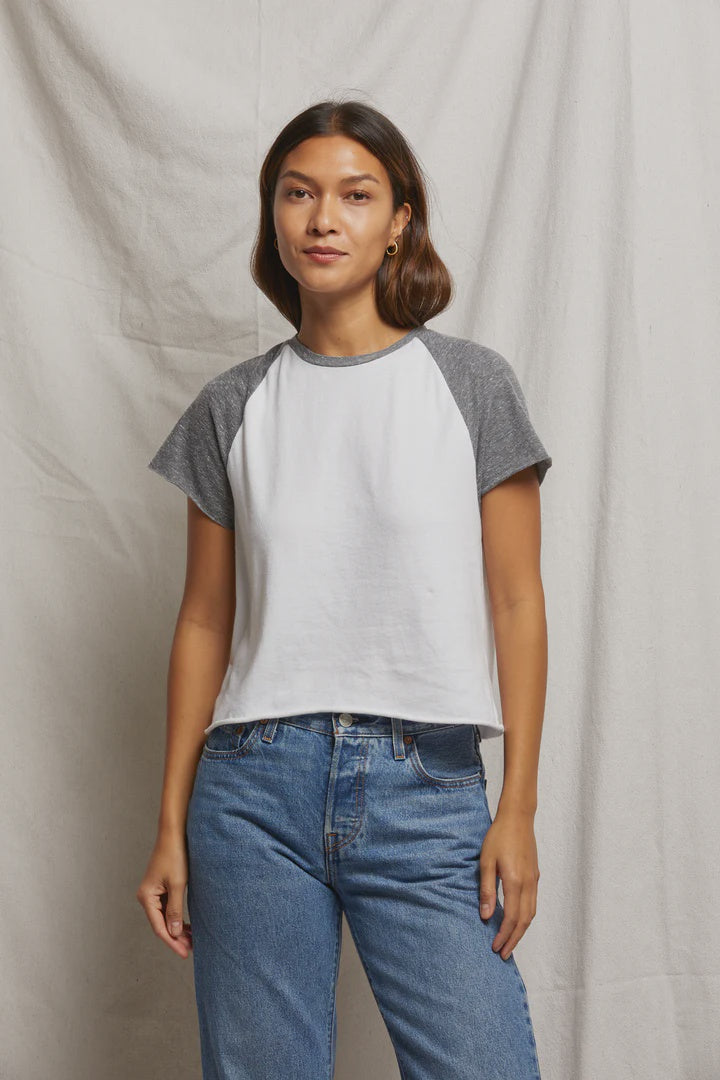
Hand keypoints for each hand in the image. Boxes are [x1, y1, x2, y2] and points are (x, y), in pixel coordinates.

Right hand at [136, 831, 192, 957]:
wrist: (174, 834)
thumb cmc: (175, 856)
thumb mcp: (177, 884)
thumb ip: (175, 909)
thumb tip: (174, 933)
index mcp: (146, 897)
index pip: (159, 927)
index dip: (172, 942)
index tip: (184, 953)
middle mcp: (146, 896)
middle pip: (161, 924)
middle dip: (175, 938)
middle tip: (191, 950)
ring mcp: (153, 893)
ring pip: (164, 917)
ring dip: (176, 929)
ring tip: (191, 940)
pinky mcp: (160, 888)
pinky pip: (167, 908)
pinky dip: (176, 918)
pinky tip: (186, 926)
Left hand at [478, 809, 538, 959]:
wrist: (518, 818)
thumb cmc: (499, 836)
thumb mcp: (486, 862)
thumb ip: (487, 890)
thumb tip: (486, 916)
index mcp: (515, 882)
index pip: (512, 918)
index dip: (504, 936)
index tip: (495, 948)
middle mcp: (529, 884)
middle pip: (524, 921)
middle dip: (514, 940)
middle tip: (503, 954)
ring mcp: (534, 880)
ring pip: (531, 914)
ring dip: (521, 931)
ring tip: (510, 942)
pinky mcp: (535, 876)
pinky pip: (533, 904)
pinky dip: (526, 918)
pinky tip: (518, 920)